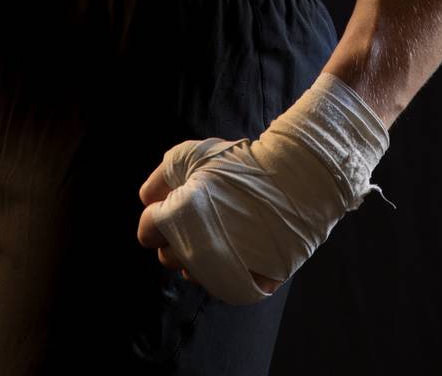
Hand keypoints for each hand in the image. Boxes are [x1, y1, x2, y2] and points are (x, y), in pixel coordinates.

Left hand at [137, 154, 283, 297]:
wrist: (294, 180)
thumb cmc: (240, 163)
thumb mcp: (190, 154)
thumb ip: (160, 179)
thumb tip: (148, 202)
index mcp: (176, 220)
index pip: (147, 232)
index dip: (159, 214)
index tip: (178, 202)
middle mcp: (193, 253)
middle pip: (168, 258)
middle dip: (176, 237)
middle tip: (199, 216)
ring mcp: (219, 274)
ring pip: (195, 274)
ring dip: (199, 256)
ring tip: (221, 230)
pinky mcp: (244, 286)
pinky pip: (222, 286)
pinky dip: (225, 271)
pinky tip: (238, 247)